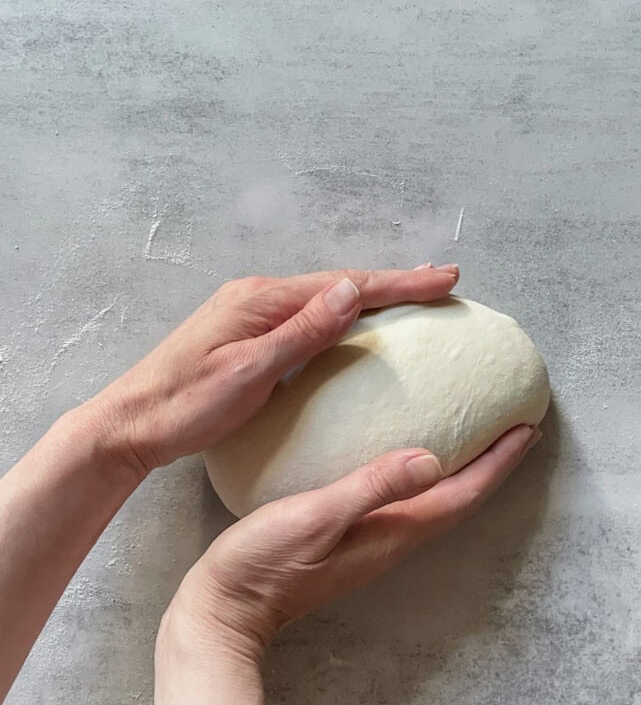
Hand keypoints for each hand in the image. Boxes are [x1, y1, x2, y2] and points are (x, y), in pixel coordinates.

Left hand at [88, 265, 458, 479]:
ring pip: (325, 300)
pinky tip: (355, 328)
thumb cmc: (185, 404)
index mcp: (263, 300)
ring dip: (371, 299)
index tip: (446, 281)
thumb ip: (301, 331)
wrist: (131, 423)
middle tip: (443, 284)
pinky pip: (308, 318)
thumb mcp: (249, 371)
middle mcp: (259, 297)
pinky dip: (343, 317)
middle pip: (339, 285)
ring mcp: (252, 314)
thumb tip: (349, 290)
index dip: (400, 283)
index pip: (346, 286)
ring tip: (413, 301)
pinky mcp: (247, 335)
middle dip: (394, 284)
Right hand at [166, 424, 540, 664]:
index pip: (461, 495)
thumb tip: (432, 459)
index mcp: (392, 532)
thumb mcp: (316, 517)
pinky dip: (428, 480)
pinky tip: (414, 461)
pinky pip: (408, 504)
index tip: (528, 429)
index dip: (498, 464)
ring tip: (482, 439)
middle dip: (494, 467)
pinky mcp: (352, 540)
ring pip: (437, 504)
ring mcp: (373, 543)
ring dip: (467, 473)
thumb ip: (371, 487)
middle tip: (519, 429)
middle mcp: (392, 540)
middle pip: (459, 501)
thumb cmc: (263, 564)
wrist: (224, 610)